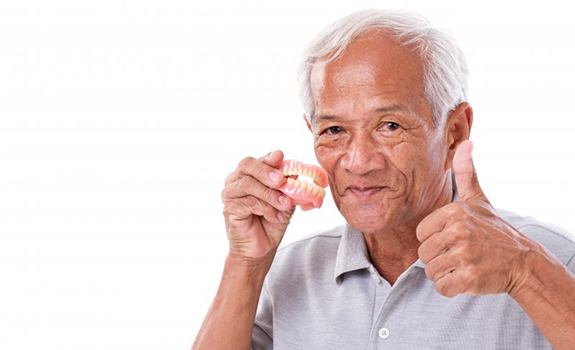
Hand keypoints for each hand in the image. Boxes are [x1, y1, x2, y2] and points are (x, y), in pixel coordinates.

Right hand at [221, 150, 294, 261]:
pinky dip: (266, 208)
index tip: (280, 157)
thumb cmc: (271, 223)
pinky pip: (249, 202)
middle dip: (266, 170)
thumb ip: (287, 185)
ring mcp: (231, 194)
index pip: (258, 160)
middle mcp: (236, 180)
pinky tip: (274, 216)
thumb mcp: (285, 200)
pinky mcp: (229, 209)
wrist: (261, 249)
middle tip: (281, 180)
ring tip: (284, 204)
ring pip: (248, 183)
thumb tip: (295, 170)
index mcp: (250, 174)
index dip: (269, 158)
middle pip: (247, 165)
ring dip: (270, 194)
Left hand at [416, 140, 535, 296]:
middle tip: (459, 255)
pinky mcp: (469, 278)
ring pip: (431, 271)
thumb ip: (467, 173)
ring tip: (463, 265)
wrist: (522, 261)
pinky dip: (450, 288)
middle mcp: (458, 231)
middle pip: (423, 254)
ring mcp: (464, 255)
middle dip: (438, 258)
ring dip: (444, 273)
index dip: (433, 240)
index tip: (452, 239)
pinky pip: (442, 287)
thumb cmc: (494, 230)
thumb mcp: (479, 199)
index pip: (421, 234)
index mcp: (454, 212)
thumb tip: (467, 142)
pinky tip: (465, 278)